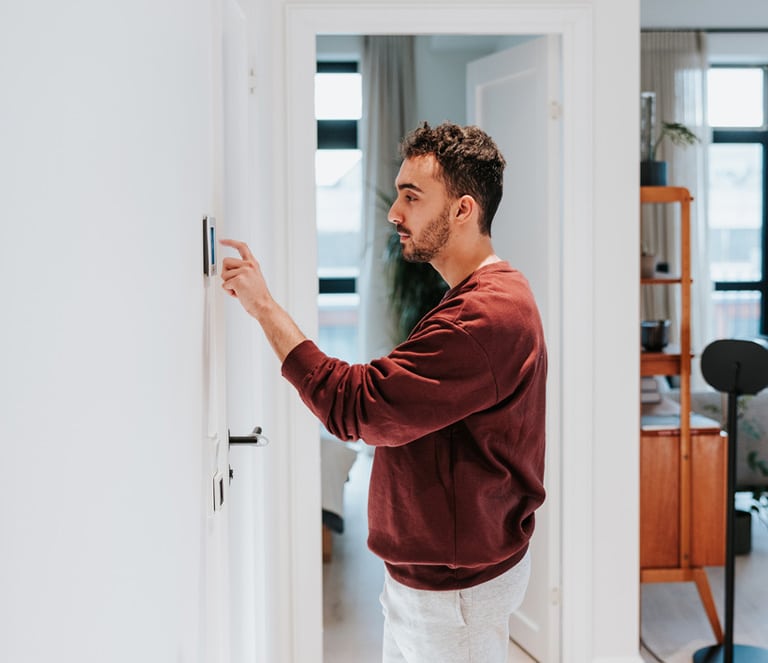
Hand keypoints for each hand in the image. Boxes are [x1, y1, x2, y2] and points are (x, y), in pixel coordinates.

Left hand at [219, 238, 306, 359]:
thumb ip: (243, 271)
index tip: (222, 241)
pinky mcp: (238, 280)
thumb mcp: (254, 278)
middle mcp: (249, 266)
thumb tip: (228, 272)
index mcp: (253, 264)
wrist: (264, 306)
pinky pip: (224, 285)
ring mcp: (244, 272)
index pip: (242, 247)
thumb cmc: (259, 296)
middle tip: (235, 283)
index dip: (230, 242)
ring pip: (224, 274)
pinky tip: (239, 295)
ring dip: (228, 284)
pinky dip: (229, 292)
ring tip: (239, 290)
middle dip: (226, 274)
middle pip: (226, 262)